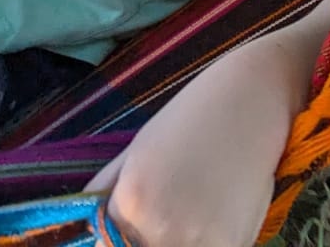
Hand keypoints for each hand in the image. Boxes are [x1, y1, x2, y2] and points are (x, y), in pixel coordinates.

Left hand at [83, 14, 329, 246]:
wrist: (253, 98)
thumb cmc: (190, 119)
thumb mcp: (135, 152)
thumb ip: (104, 197)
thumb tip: (77, 229)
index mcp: (130, 201)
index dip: (113, 243)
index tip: (124, 234)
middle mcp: (159, 227)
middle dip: (146, 242)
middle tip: (163, 220)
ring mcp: (198, 240)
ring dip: (177, 243)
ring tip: (190, 216)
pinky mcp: (232, 246)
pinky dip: (206, 244)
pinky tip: (213, 222)